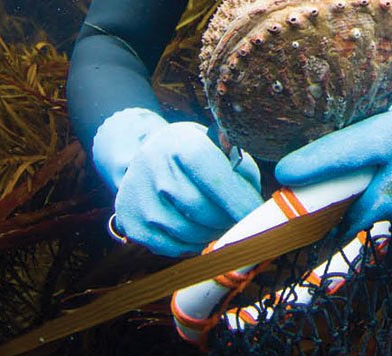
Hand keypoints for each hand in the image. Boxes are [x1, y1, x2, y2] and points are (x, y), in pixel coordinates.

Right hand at [92, 108, 262, 256]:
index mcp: (181, 143)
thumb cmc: (193, 152)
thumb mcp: (217, 146)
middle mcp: (154, 168)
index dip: (241, 203)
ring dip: (212, 236)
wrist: (145, 156)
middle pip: (204, 211)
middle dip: (228, 222)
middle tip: (241, 223)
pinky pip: (174, 248)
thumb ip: (241, 168)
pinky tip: (199, 232)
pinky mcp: (131, 223)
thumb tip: (257, 205)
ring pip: (190, 234)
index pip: (217, 179)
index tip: (260, 217)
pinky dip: (193, 246)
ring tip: (220, 225)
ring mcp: (139, 198)